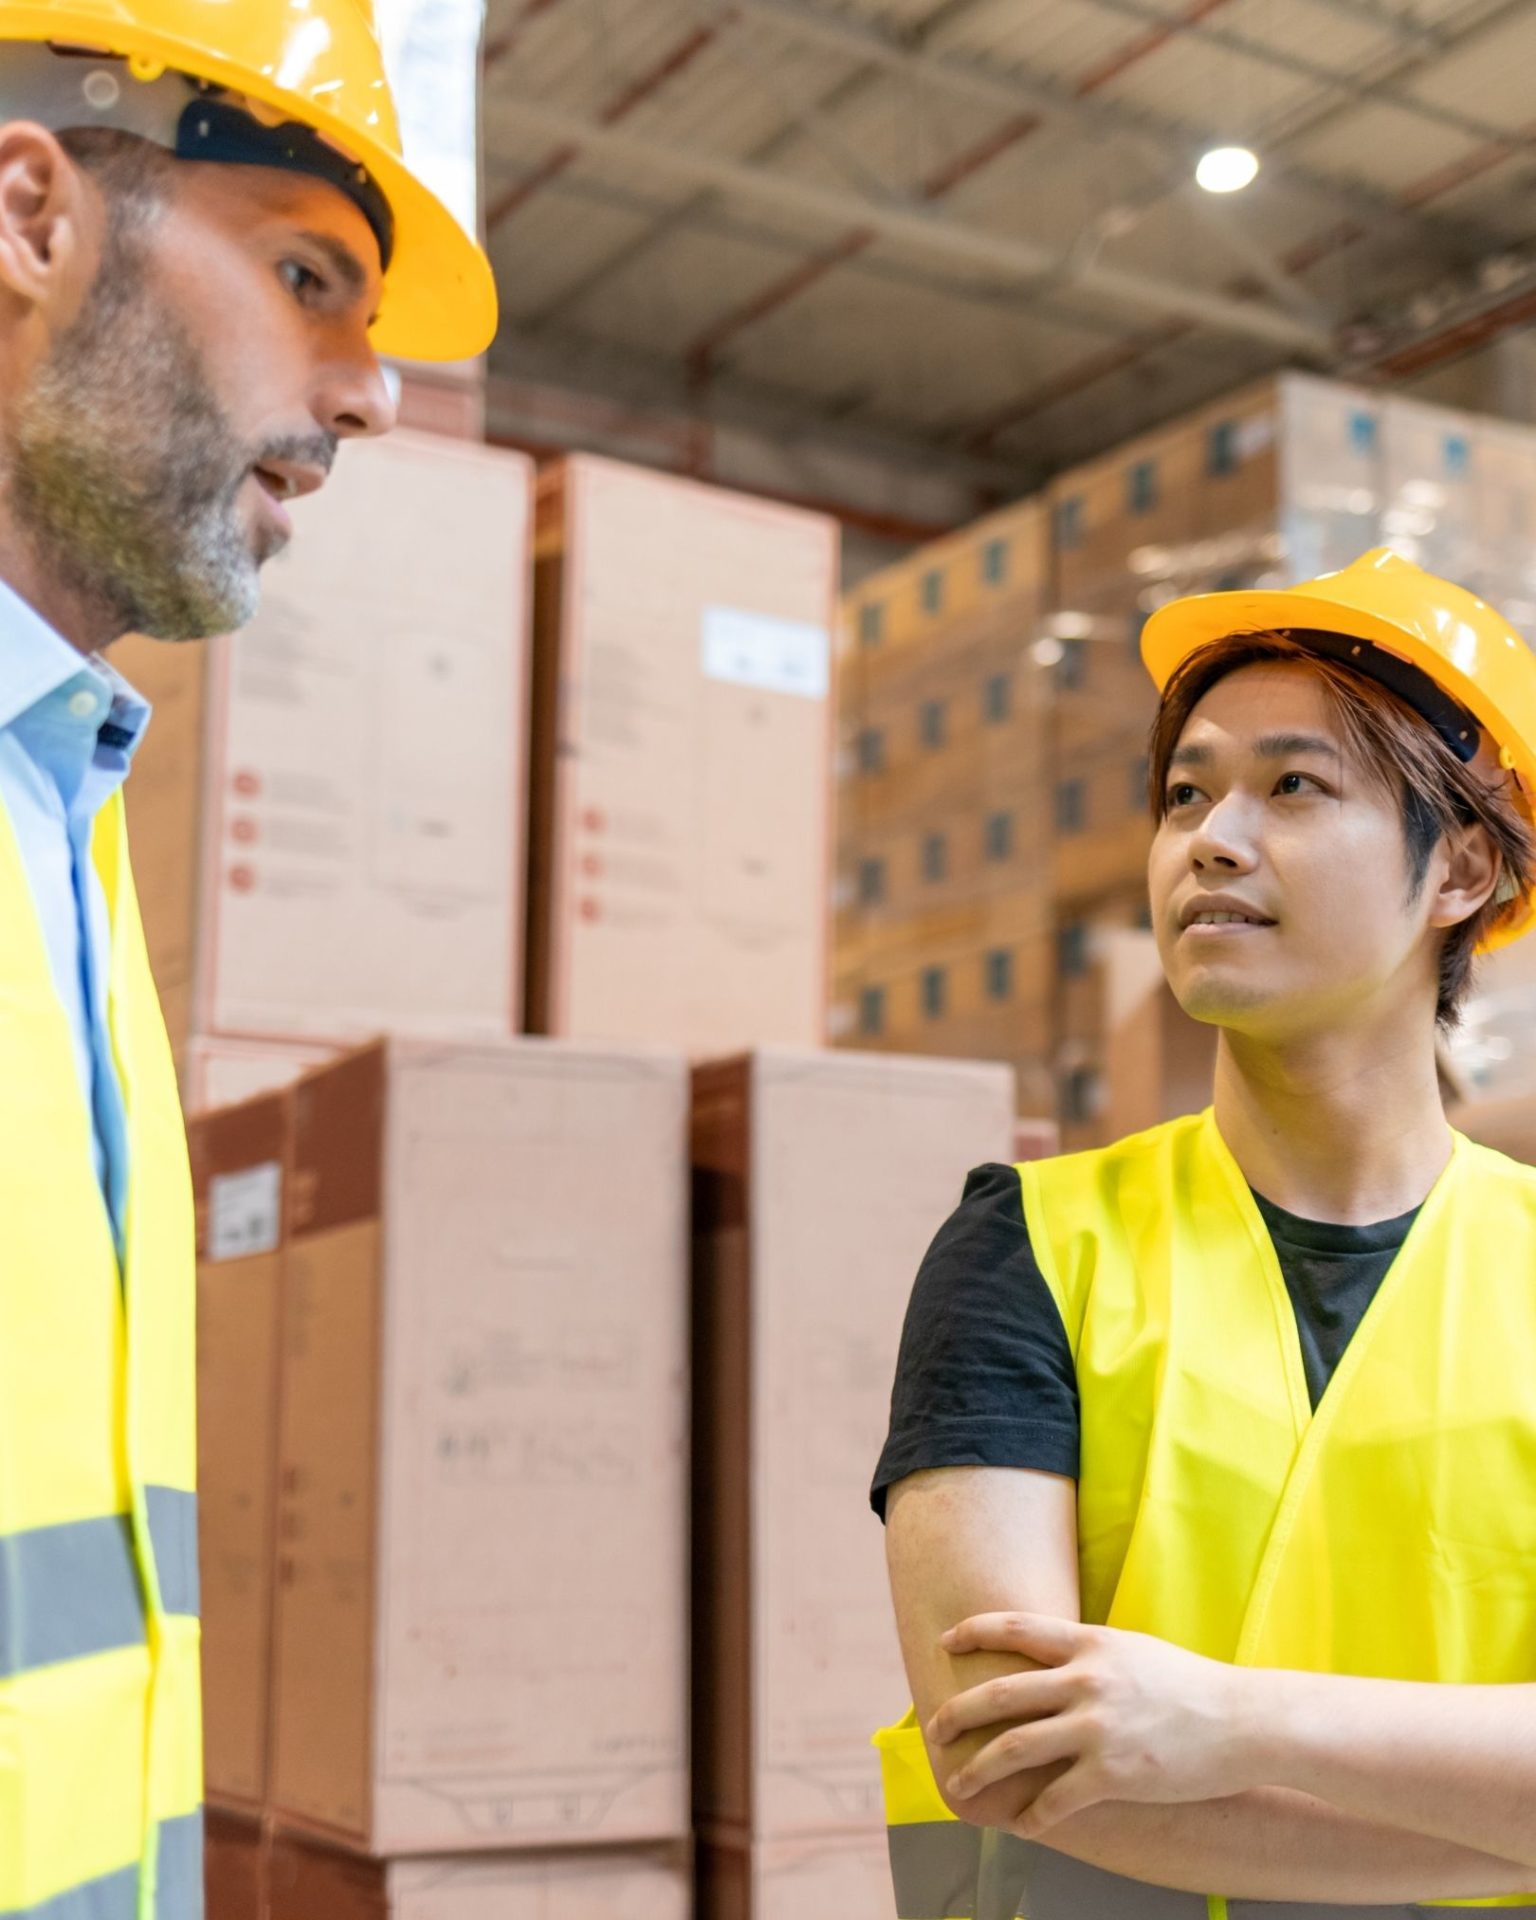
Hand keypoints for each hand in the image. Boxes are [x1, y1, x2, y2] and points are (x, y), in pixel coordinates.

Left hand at [927, 1613, 1253, 1835]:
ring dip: (978, 1769)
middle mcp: (1085, 1680)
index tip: (945, 1641)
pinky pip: (1054, 1799)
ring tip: (958, 1783)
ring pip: (1014, 1748)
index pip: (1015, 1627)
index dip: (973, 1632)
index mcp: (1089, 1643)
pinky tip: (1021, 1824)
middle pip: (1000, 1694)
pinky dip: (1031, 1815)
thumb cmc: (1189, 1686)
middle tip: (935, 1728)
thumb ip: (1088, 1652)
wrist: (1243, 1722)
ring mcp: (1097, 1728)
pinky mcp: (1112, 1773)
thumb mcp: (1132, 1649)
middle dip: (958, 1713)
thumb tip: (1051, 1658)